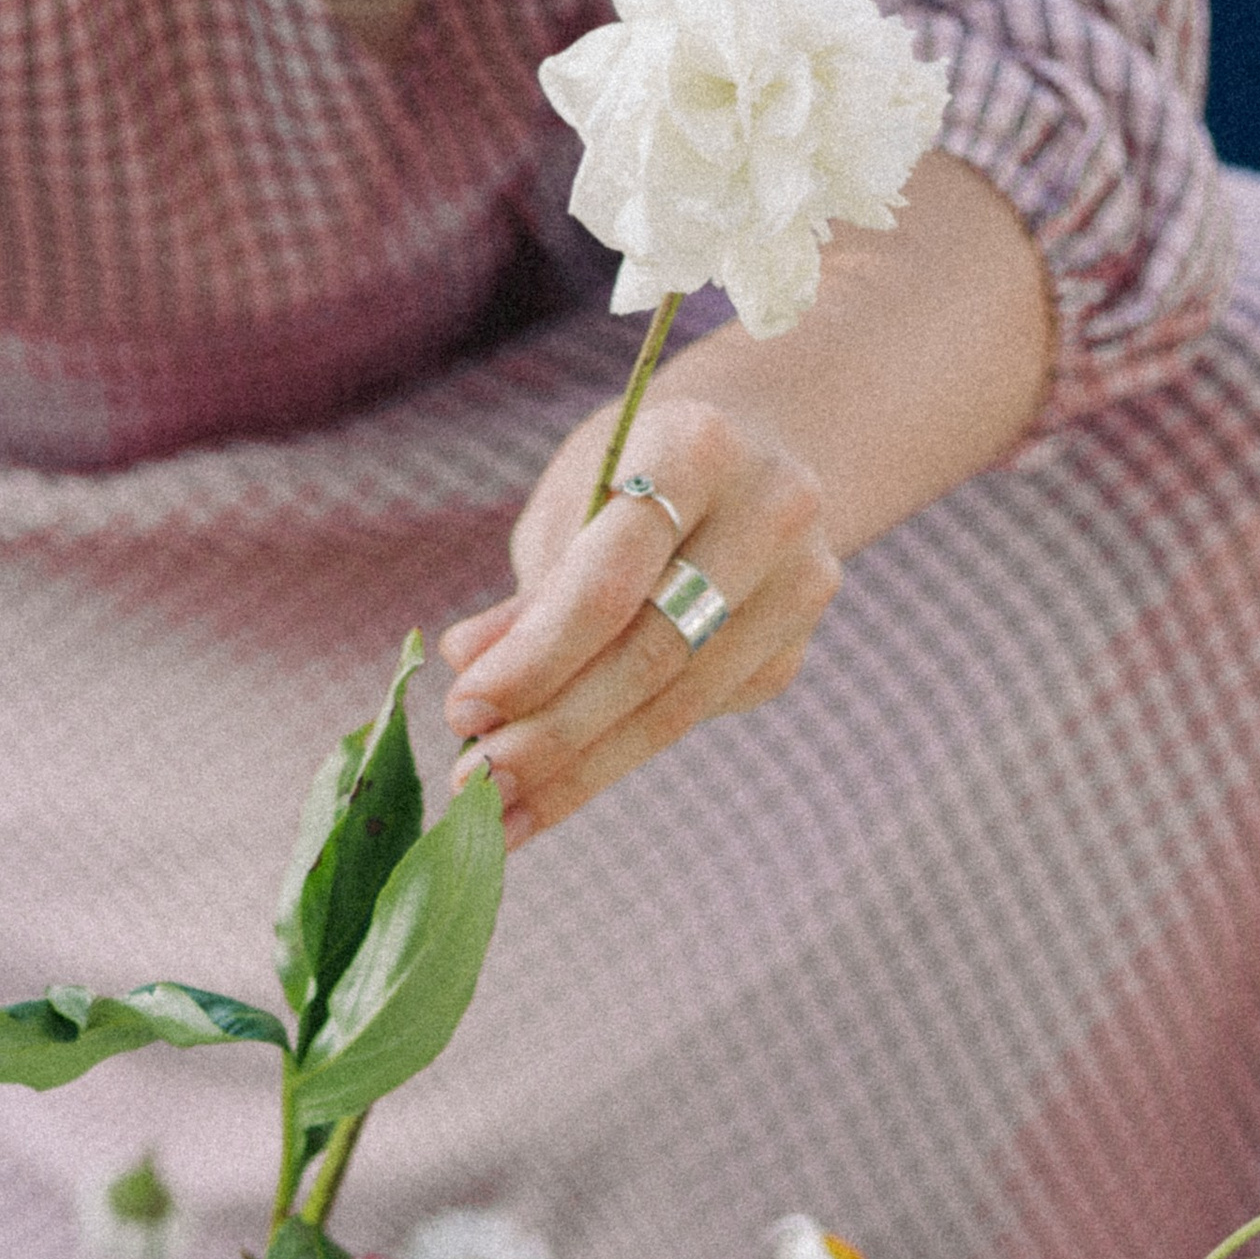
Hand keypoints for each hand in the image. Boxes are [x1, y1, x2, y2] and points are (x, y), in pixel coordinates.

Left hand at [438, 395, 839, 847]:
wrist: (754, 452)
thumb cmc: (637, 471)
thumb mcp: (573, 500)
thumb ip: (533, 591)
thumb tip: (467, 669)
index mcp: (699, 450)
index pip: (609, 583)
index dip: (534, 659)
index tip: (463, 712)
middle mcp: (770, 516)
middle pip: (649, 655)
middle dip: (552, 731)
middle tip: (475, 781)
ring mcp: (796, 590)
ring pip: (676, 708)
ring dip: (578, 770)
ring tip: (502, 808)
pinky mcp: (790, 653)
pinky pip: (690, 720)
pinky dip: (613, 759)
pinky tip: (553, 790)